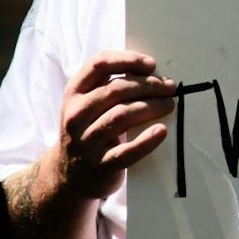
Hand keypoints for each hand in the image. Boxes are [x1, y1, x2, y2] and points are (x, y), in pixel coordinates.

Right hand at [52, 50, 175, 199]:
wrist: (69, 178)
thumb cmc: (87, 133)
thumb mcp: (86, 106)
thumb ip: (107, 86)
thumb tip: (149, 72)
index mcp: (74, 94)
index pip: (99, 64)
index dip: (128, 59)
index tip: (151, 65)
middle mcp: (76, 115)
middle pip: (116, 90)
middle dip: (148, 85)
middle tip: (169, 87)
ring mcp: (86, 142)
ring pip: (122, 116)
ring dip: (151, 107)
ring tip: (169, 104)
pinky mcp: (101, 166)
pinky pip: (126, 152)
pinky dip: (146, 141)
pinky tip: (161, 131)